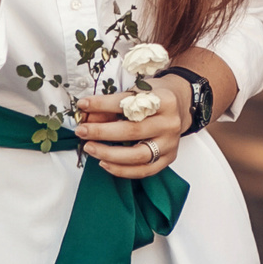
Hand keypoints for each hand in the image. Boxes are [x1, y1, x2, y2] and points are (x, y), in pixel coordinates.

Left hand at [70, 78, 185, 180]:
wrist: (179, 105)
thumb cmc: (153, 97)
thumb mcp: (135, 92)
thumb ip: (112, 106)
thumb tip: (87, 117)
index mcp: (164, 100)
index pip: (128, 104)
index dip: (103, 105)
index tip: (83, 104)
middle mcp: (170, 123)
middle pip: (133, 131)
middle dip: (103, 132)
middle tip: (82, 131)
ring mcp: (171, 143)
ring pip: (138, 155)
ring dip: (109, 154)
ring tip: (90, 148)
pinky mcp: (169, 158)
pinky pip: (144, 170)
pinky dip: (122, 170)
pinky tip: (104, 163)